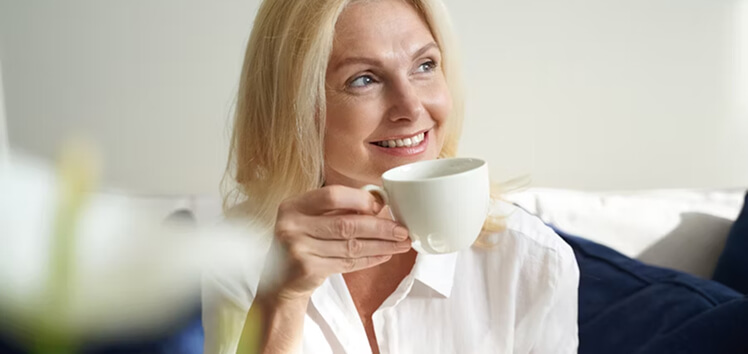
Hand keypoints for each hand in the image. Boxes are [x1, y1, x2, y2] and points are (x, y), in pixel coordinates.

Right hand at [261, 185, 410, 301]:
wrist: (279, 278)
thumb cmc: (303, 241)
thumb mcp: (311, 219)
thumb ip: (337, 209)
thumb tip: (379, 202)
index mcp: (294, 205)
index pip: (332, 195)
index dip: (361, 200)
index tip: (382, 206)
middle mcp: (292, 226)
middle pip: (346, 224)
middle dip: (380, 227)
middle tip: (402, 230)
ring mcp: (299, 249)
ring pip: (351, 246)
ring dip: (381, 245)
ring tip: (401, 244)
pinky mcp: (308, 270)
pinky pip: (347, 263)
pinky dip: (370, 260)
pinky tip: (385, 255)